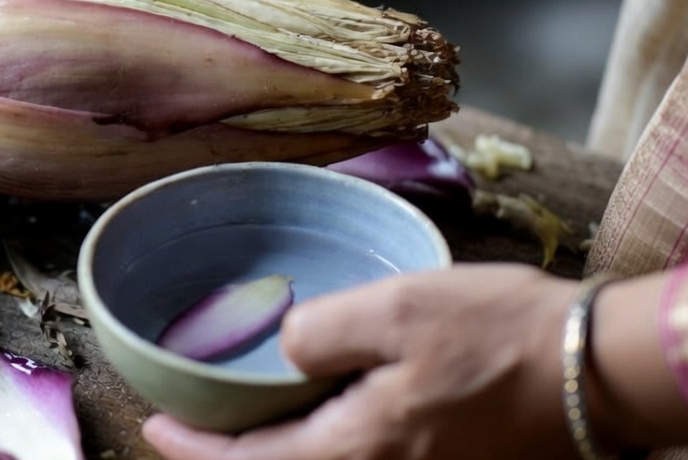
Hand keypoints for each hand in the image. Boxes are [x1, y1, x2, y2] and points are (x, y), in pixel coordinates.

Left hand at [142, 265, 578, 459]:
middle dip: (228, 455)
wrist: (599, 371)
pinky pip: (357, 459)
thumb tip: (282, 347)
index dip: (192, 450)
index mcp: (360, 449)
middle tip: (187, 423)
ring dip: (271, 450)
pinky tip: (310, 409)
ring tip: (239, 416)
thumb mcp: (397, 309)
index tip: (153, 427)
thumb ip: (322, 332)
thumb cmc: (502, 336)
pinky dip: (316, 442)